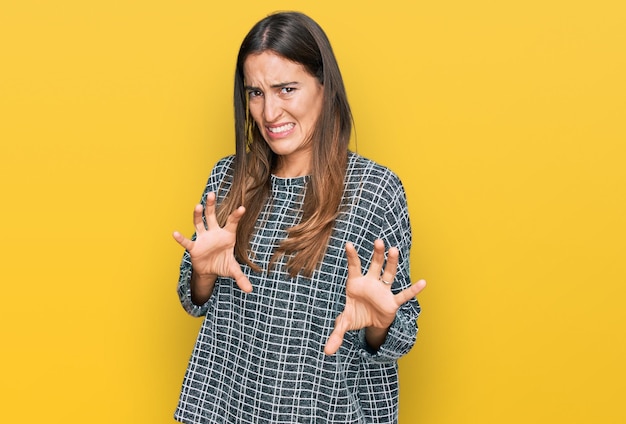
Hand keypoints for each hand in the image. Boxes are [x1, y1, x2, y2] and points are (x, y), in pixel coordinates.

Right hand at [172, 192, 252, 292]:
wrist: (209, 271)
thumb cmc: (222, 265)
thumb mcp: (233, 270)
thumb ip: (241, 277)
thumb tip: (250, 291)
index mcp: (227, 236)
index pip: (232, 223)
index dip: (236, 215)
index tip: (242, 208)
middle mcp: (214, 233)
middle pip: (212, 216)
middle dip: (211, 205)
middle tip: (211, 194)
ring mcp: (203, 239)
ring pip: (199, 224)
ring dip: (198, 215)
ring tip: (197, 206)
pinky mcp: (194, 247)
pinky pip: (187, 242)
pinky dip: (181, 238)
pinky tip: (175, 233)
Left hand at [324, 239, 425, 354]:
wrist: (370, 324)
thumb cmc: (356, 316)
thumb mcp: (344, 324)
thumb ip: (336, 334)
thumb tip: (326, 352)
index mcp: (355, 284)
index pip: (354, 267)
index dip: (352, 257)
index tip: (348, 244)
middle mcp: (370, 283)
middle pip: (374, 265)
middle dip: (377, 254)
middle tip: (378, 241)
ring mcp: (382, 291)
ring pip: (388, 274)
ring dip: (392, 263)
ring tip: (394, 249)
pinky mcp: (392, 302)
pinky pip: (403, 296)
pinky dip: (413, 290)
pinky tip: (423, 283)